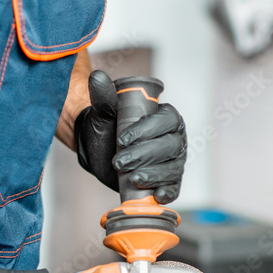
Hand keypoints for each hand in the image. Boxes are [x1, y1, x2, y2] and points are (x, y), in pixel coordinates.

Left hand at [74, 70, 186, 203]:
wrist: (100, 150)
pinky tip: (157, 195)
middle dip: (145, 155)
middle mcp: (175, 138)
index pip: (167, 121)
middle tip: (120, 161)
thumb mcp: (103, 112)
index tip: (123, 139)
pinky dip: (168, 192)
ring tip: (132, 178)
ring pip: (172, 168)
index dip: (147, 130)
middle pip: (170, 147)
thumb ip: (103, 95)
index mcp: (166, 117)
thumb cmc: (106, 127)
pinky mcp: (168, 181)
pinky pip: (175, 188)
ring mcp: (174, 161)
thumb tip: (96, 76)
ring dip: (153, 174)